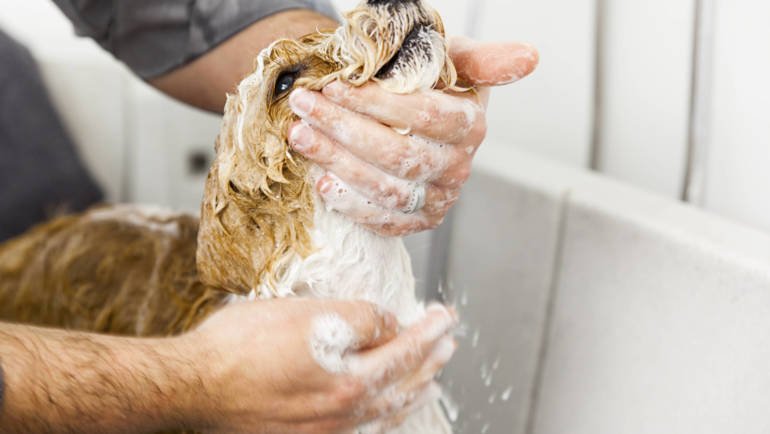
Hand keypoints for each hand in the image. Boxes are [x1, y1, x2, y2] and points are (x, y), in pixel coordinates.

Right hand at [182, 299, 457, 432]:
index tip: (446, 317)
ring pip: (383, 414)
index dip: (428, 331)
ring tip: (430, 382)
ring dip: (411, 392)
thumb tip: (386, 324)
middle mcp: (344, 414)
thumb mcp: (308, 314)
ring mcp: (324, 432)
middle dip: (429, 362)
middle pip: (401, 386)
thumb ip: (358, 318)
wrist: (193, 386)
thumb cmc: (241, 346)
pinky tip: (384, 410)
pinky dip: (381, 416)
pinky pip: (359, 429)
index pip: (404, 351)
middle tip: (448, 343)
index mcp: (350, 381)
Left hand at [287, 37, 538, 235]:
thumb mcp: (452, 61)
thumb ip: (483, 58)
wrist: (410, 117)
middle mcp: (459, 166)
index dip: (375, 102)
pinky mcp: (418, 221)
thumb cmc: (427, 83)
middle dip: (344, 128)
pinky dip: (351, 204)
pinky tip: (322, 182)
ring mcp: (439, 198)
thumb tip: (530, 57)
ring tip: (300, 135)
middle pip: (398, 154)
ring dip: (336, 162)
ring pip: (386, 188)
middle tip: (304, 106)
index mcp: (470, 125)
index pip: (422, 115)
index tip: (334, 86)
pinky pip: (384, 221)